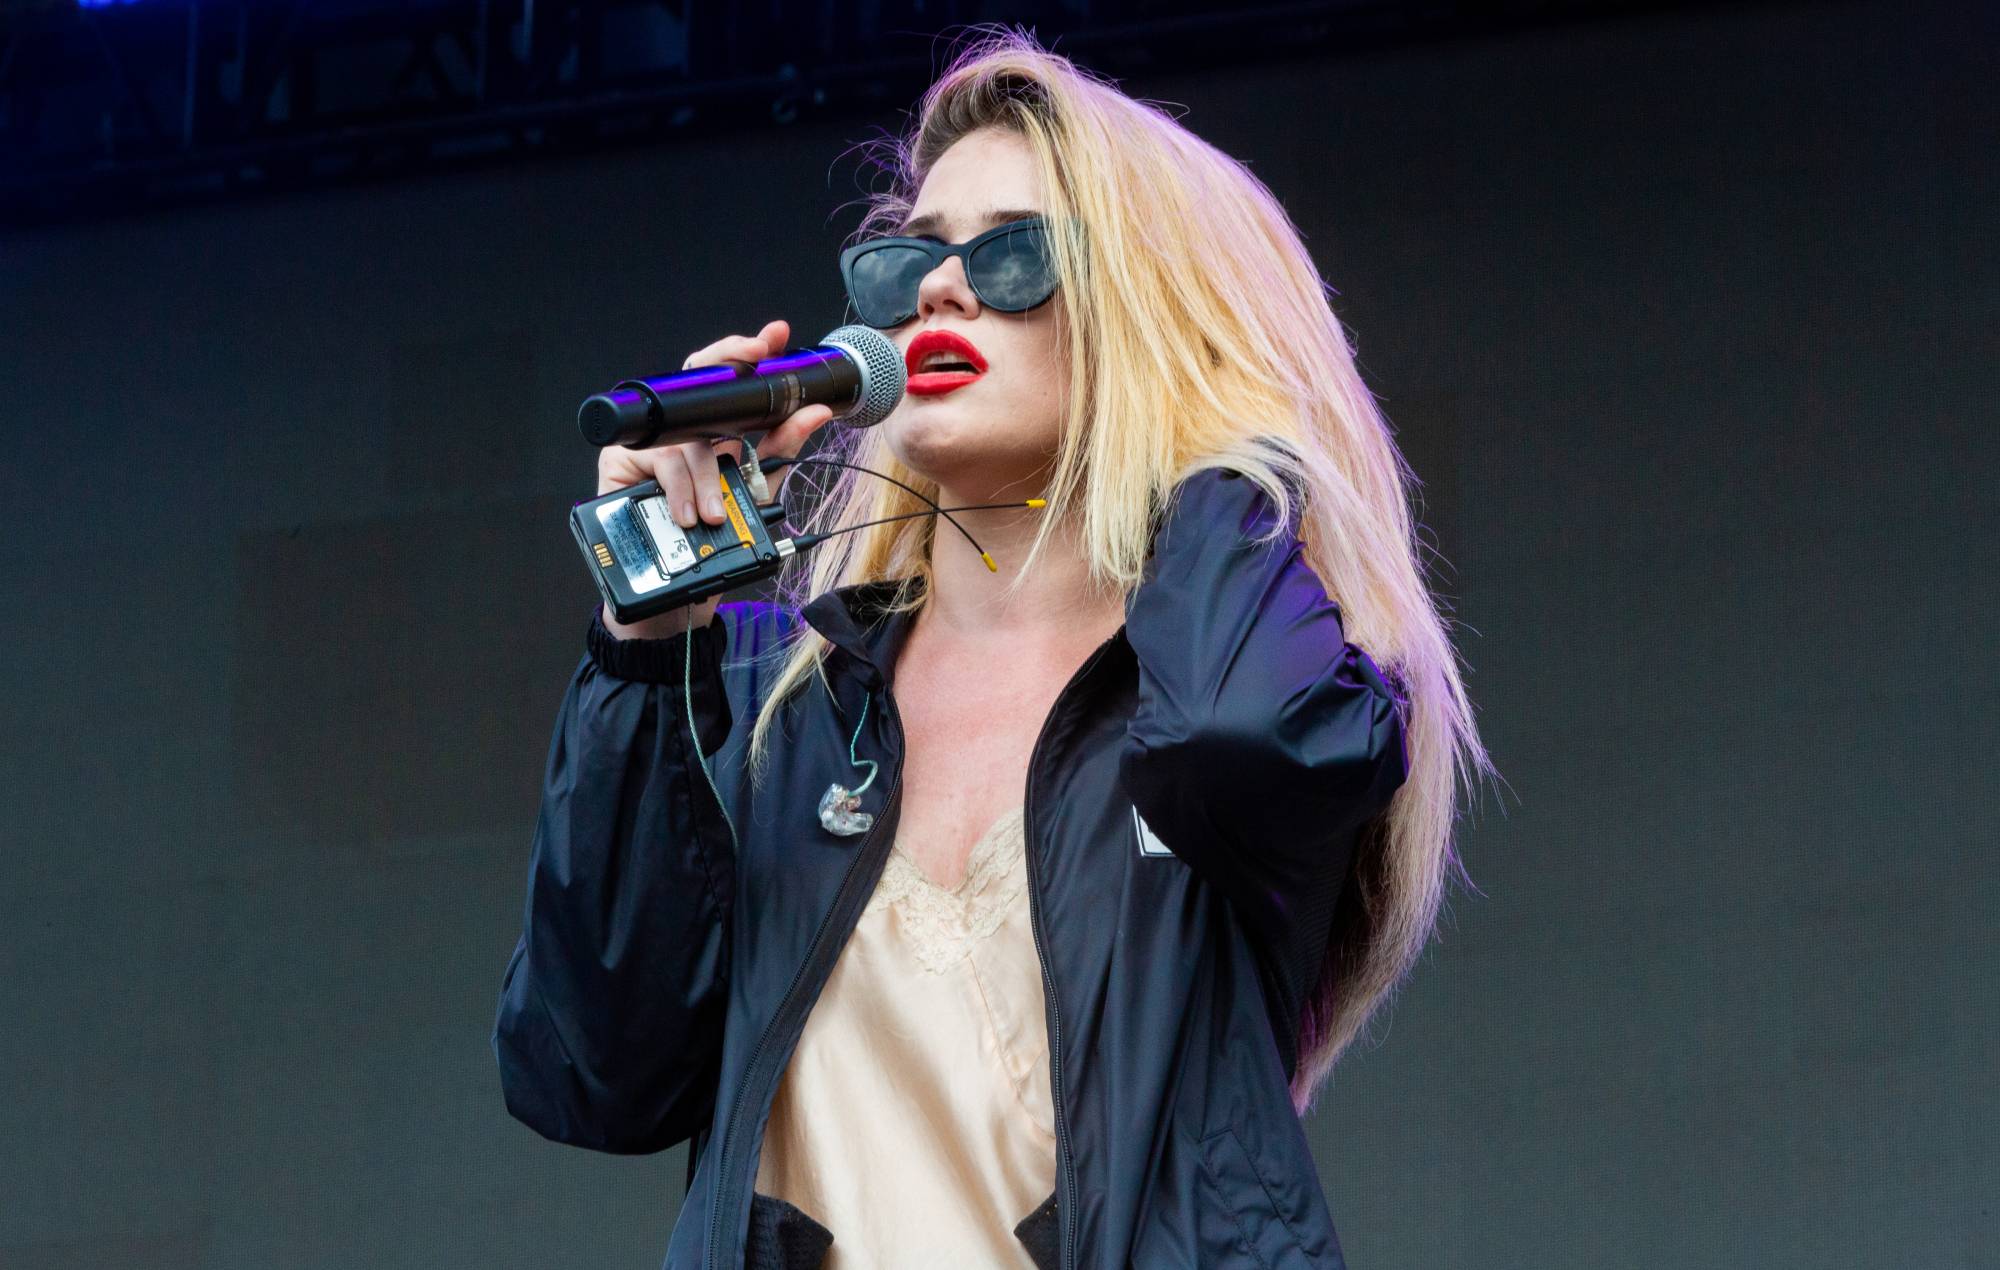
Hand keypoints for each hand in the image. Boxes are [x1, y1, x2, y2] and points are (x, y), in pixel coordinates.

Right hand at [595, 318, 834, 519]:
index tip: (772, 337)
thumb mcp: (757, 483)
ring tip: (717, 510)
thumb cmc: (716, 523)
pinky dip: (678, 490)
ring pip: (685, 440)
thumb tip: (816, 412)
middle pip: (698, 383)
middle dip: (729, 367)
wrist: (679, 568)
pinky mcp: (620, 458)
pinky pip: (658, 464)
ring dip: (706, 477)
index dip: (742, 349)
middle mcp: (679, 425)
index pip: (722, 373)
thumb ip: (782, 446)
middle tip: (756, 362)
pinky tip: (687, 511)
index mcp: (709, 423)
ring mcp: (650, 439)